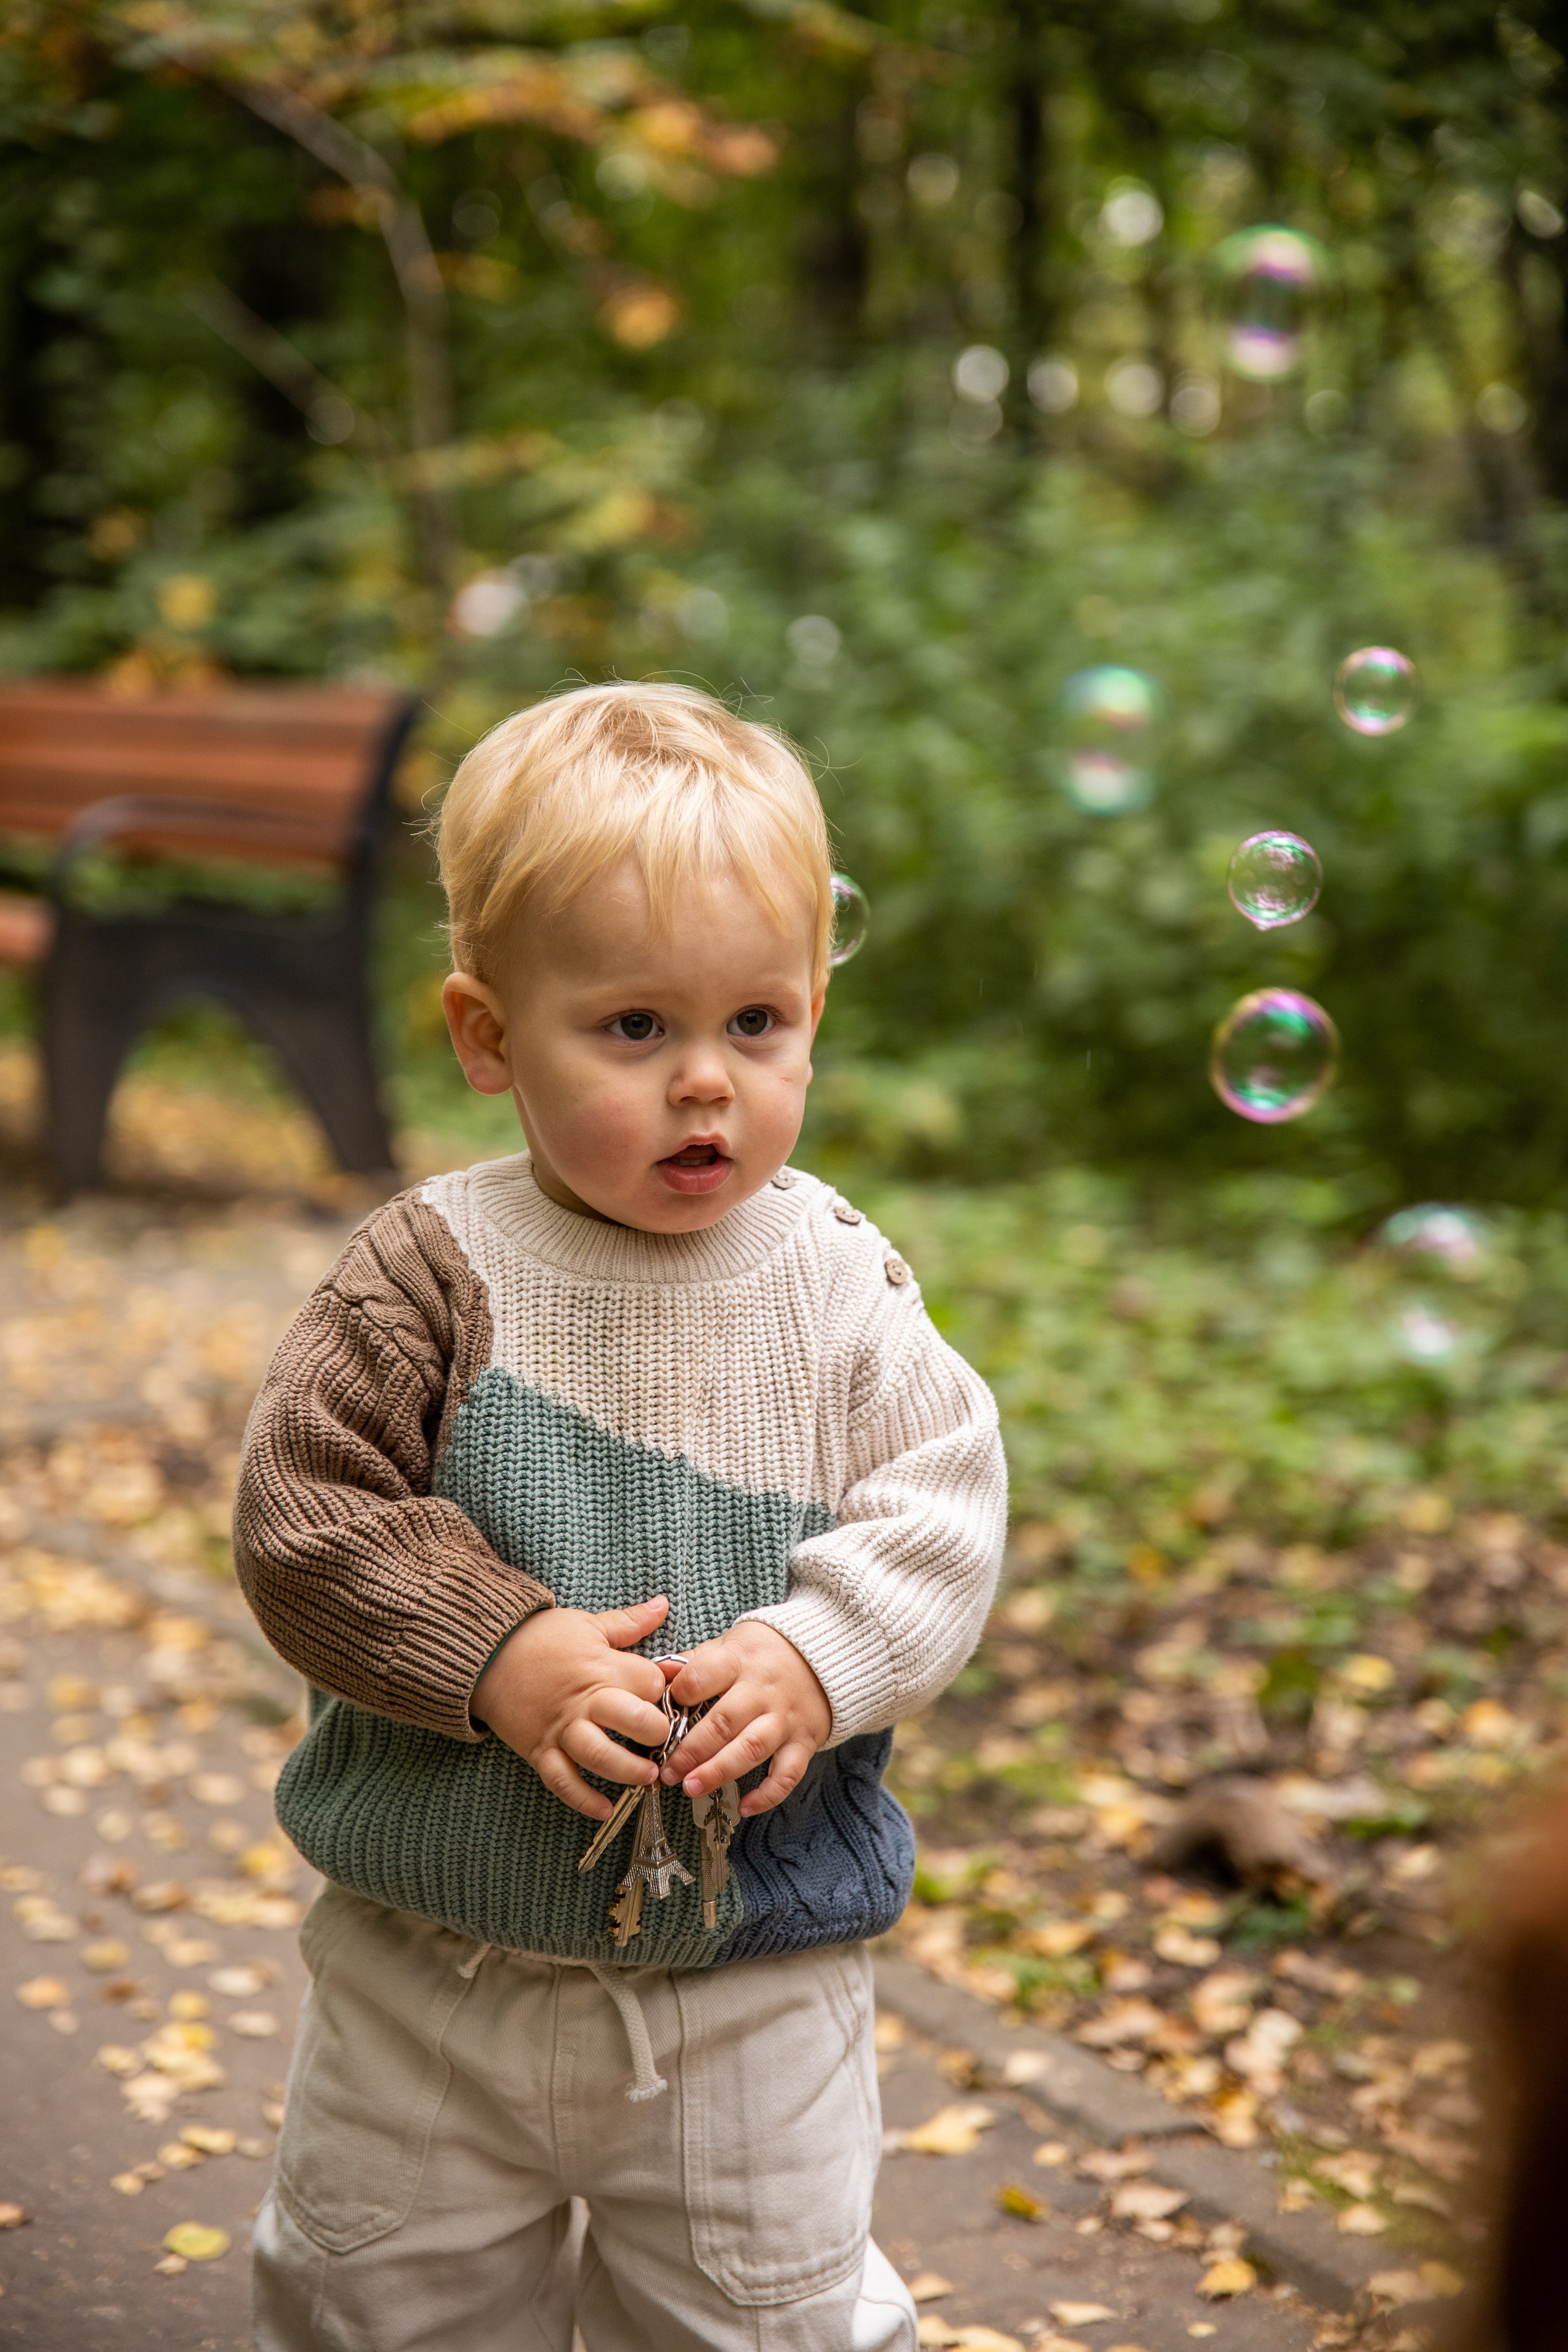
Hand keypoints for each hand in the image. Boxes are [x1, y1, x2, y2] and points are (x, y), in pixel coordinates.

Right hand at [472, 1596, 672, 1819]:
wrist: (486, 1655)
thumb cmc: (540, 1639)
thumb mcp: (588, 1624)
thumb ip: (628, 1622)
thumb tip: (662, 1604)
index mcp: (601, 1667)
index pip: (649, 1682)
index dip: (665, 1690)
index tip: (669, 1697)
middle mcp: (584, 1701)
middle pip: (631, 1720)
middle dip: (656, 1732)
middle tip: (664, 1739)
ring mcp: (561, 1729)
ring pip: (599, 1756)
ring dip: (628, 1770)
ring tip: (648, 1776)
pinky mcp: (539, 1750)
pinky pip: (563, 1781)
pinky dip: (583, 1799)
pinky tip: (606, 1809)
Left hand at [660, 1621, 830, 1816]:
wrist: (826, 1652)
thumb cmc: (766, 1651)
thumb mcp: (730, 1643)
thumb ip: (694, 1661)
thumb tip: (653, 1674)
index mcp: (738, 1661)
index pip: (701, 1677)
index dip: (678, 1696)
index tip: (658, 1717)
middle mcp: (762, 1690)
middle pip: (723, 1722)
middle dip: (691, 1751)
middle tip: (668, 1771)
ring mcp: (784, 1718)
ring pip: (751, 1749)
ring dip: (719, 1772)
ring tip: (691, 1788)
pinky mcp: (803, 1741)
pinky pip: (787, 1773)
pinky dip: (768, 1794)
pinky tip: (744, 1807)